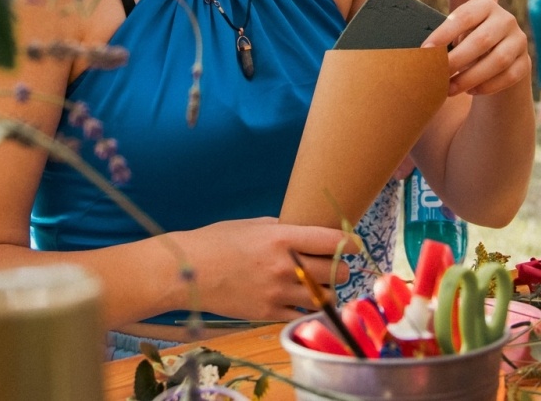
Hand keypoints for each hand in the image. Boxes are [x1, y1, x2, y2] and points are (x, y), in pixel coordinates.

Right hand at [175, 218, 355, 321]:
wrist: (186, 271)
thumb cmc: (216, 241)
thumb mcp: (252, 225)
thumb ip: (282, 228)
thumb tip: (305, 230)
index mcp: (282, 238)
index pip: (332, 241)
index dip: (350, 243)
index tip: (354, 244)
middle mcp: (284, 267)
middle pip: (336, 272)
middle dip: (340, 269)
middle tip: (334, 266)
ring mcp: (277, 293)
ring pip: (324, 297)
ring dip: (327, 291)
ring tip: (320, 285)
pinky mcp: (267, 314)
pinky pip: (302, 315)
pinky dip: (307, 309)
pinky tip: (302, 301)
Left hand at [426, 0, 530, 97]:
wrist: (497, 52)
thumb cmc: (467, 39)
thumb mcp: (459, 31)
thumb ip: (446, 38)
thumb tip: (424, 53)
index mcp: (485, 5)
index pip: (464, 16)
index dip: (444, 33)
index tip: (426, 49)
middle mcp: (506, 20)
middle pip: (482, 40)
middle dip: (457, 59)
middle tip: (437, 74)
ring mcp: (519, 41)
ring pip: (498, 60)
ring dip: (471, 77)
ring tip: (450, 89)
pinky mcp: (525, 62)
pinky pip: (509, 76)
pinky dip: (488, 86)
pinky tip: (470, 91)